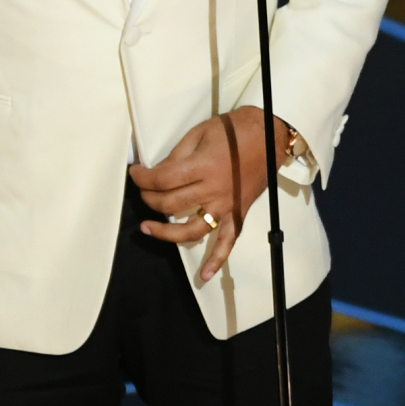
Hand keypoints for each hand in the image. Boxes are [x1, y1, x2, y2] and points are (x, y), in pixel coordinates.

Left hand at [129, 106, 280, 282]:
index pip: (162, 180)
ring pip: (191, 230)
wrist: (269, 136)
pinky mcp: (238, 214)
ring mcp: (226, 206)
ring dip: (166, 233)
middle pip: (171, 204)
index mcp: (203, 167)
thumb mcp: (199, 133)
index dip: (142, 178)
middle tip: (142, 190)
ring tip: (146, 227)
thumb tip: (157, 172)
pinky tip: (204, 275)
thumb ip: (177, 155)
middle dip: (148, 198)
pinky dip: (217, 260)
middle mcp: (214, 190)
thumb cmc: (233, 130)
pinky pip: (227, 242)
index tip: (135, 173)